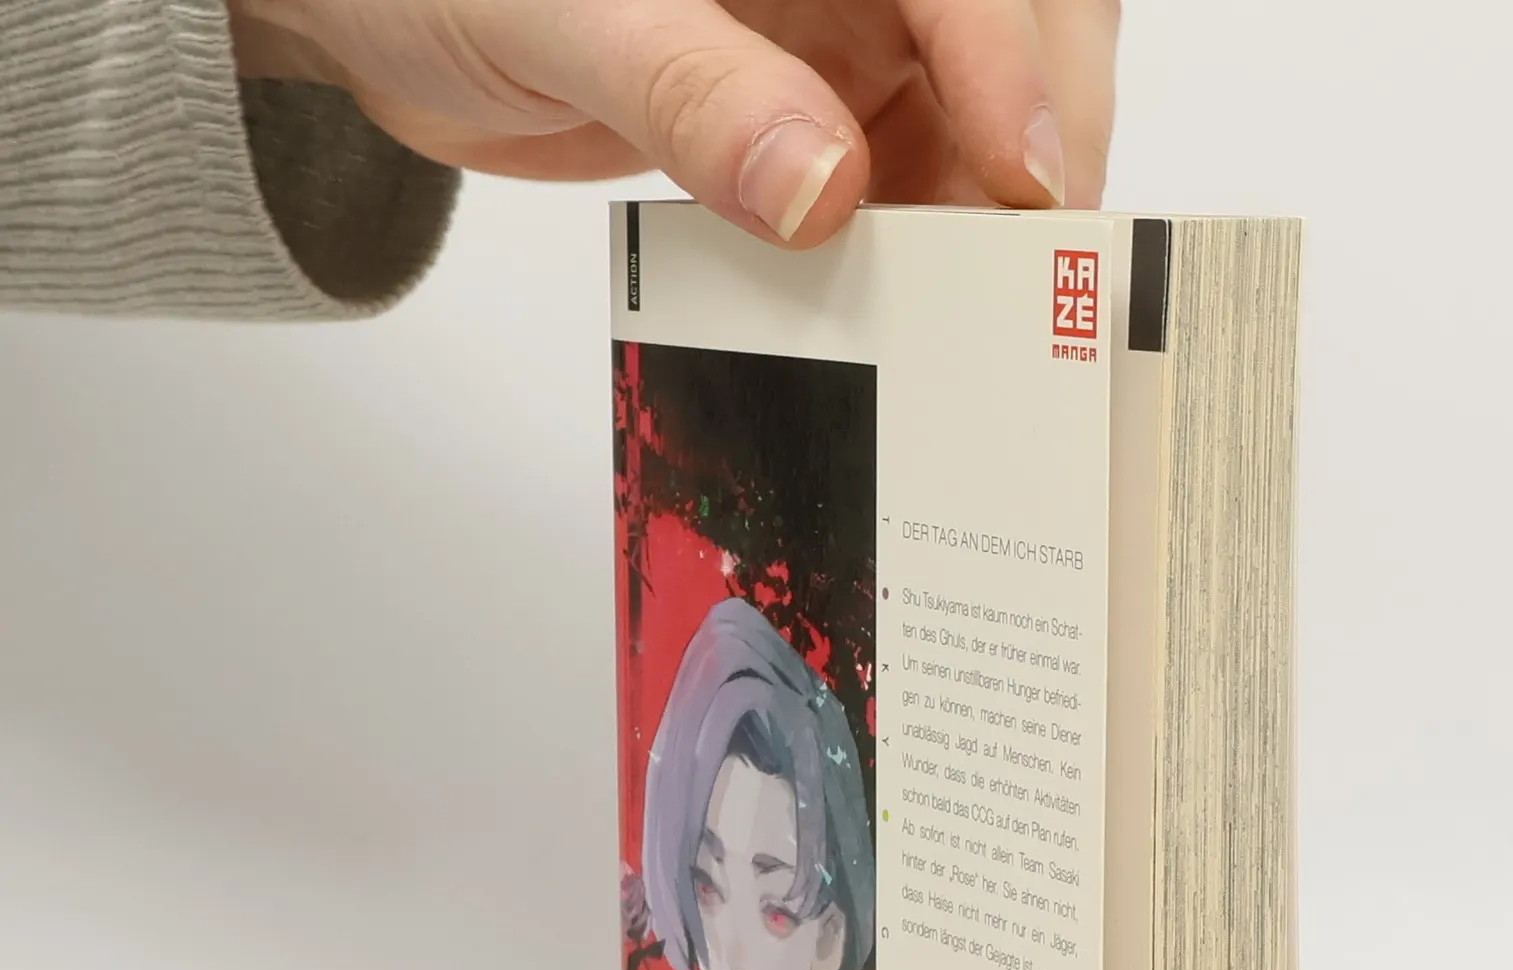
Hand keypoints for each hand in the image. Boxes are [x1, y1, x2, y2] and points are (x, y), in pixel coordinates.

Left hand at [227, 0, 1119, 242]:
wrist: (374, 9)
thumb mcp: (554, 15)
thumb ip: (689, 89)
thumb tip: (822, 185)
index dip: (1013, 61)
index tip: (1022, 183)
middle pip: (1022, 16)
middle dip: (1038, 132)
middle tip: (1028, 265)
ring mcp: (844, 19)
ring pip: (985, 102)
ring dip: (989, 202)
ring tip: (962, 299)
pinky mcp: (821, 98)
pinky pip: (915, 164)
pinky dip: (923, 235)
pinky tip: (901, 291)